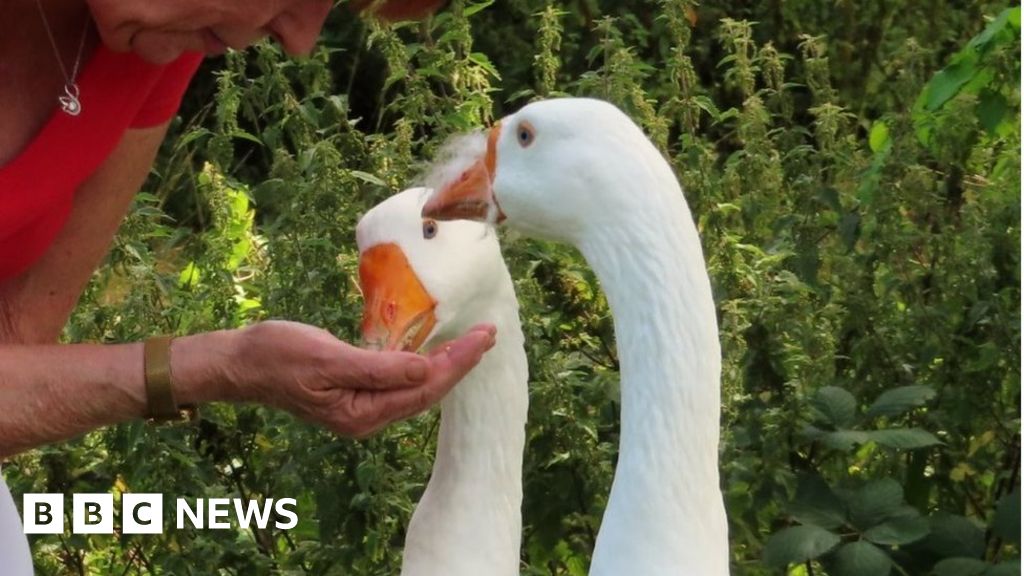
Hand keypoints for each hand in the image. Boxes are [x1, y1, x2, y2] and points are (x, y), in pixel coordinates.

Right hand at [226, 320, 494, 436]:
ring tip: (474, 341)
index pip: (424, 387)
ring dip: (446, 363)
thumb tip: (424, 369)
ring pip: (416, 386)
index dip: (457, 362)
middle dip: (460, 362)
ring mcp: (361, 406)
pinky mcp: (354, 392)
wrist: (239, 362)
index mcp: (363, 414)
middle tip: (489, 334)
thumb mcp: (328, 359)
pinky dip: (422, 363)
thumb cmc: (278, 355)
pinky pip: (399, 380)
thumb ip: (378, 368)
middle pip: (426, 390)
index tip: (483, 337)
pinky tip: (434, 349)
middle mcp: (367, 417)